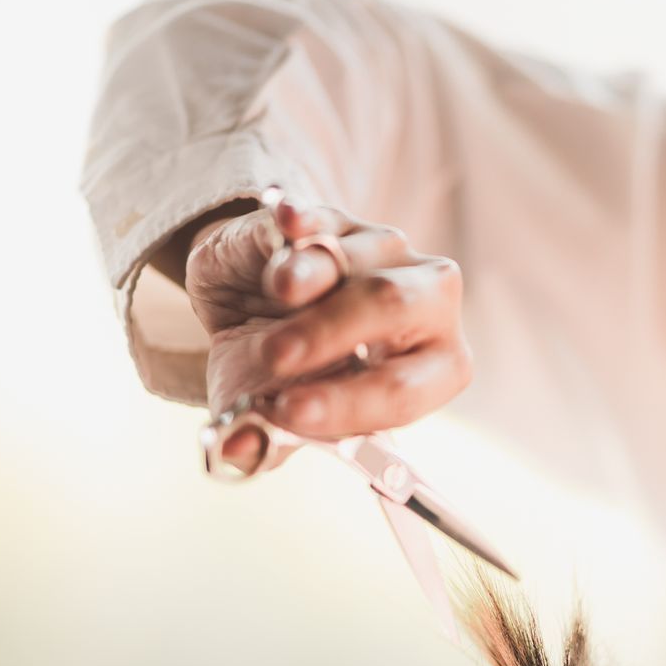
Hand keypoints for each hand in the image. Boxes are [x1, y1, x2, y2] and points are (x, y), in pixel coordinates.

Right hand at [176, 194, 472, 470]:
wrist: (244, 308)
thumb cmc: (279, 373)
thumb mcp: (269, 410)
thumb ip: (263, 435)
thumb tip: (238, 448)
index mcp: (428, 367)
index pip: (404, 391)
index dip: (349, 404)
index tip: (288, 412)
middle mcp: (421, 303)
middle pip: (395, 307)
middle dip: (333, 333)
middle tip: (275, 356)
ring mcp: (382, 251)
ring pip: (354, 258)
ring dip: (309, 278)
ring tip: (276, 294)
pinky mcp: (332, 217)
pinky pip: (320, 218)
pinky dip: (302, 224)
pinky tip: (287, 225)